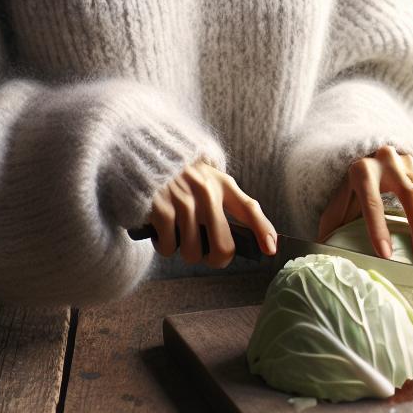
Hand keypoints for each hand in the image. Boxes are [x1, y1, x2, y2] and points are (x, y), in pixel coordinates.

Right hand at [147, 157, 277, 267]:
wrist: (142, 153)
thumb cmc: (179, 172)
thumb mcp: (208, 176)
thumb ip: (227, 200)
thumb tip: (247, 235)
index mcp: (221, 184)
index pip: (249, 209)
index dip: (263, 231)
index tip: (270, 250)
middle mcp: (206, 193)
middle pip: (223, 247)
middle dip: (214, 259)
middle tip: (205, 254)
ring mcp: (184, 201)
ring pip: (193, 253)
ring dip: (185, 252)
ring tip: (178, 237)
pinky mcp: (162, 209)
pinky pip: (168, 248)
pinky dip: (164, 247)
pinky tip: (161, 234)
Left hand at [315, 145, 412, 264]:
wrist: (366, 159)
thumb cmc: (350, 192)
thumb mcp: (337, 203)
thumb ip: (333, 223)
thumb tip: (328, 252)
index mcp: (361, 170)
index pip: (371, 200)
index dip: (378, 228)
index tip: (386, 255)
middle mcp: (388, 162)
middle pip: (410, 194)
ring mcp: (410, 165)